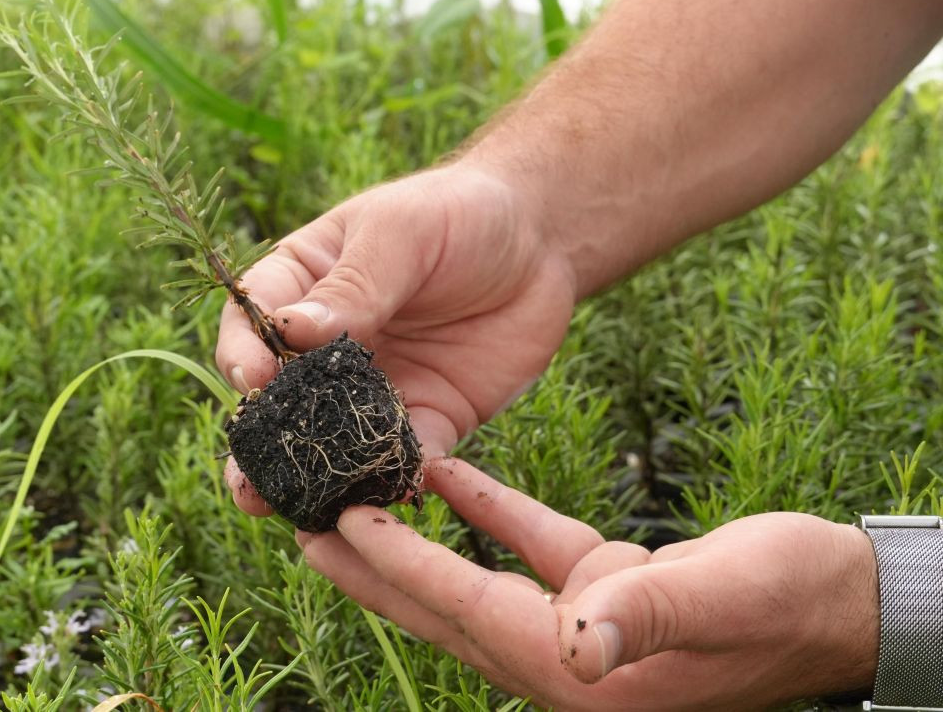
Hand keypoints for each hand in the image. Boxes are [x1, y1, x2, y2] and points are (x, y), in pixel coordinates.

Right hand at [216, 162, 576, 513]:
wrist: (541, 242)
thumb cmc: (457, 214)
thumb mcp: (400, 234)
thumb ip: (353, 286)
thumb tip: (290, 330)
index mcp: (303, 286)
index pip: (253, 322)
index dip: (243, 352)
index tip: (251, 377)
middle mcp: (328, 347)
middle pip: (280, 398)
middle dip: (260, 443)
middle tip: (246, 480)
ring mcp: (375, 389)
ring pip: (332, 441)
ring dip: (311, 478)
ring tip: (290, 509)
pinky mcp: (428, 420)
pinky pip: (402, 460)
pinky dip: (391, 482)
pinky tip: (382, 500)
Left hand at [299, 458, 877, 710]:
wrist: (844, 602)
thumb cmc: (795, 602)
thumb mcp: (725, 598)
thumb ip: (649, 618)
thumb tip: (578, 643)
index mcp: (584, 670)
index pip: (464, 610)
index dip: (397, 567)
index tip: (334, 525)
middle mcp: (568, 656)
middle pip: (444, 606)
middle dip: (371, 568)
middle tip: (300, 524)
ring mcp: (581, 624)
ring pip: (472, 578)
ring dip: (412, 542)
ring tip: (350, 503)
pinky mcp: (602, 586)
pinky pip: (525, 546)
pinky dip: (486, 512)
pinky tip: (448, 475)